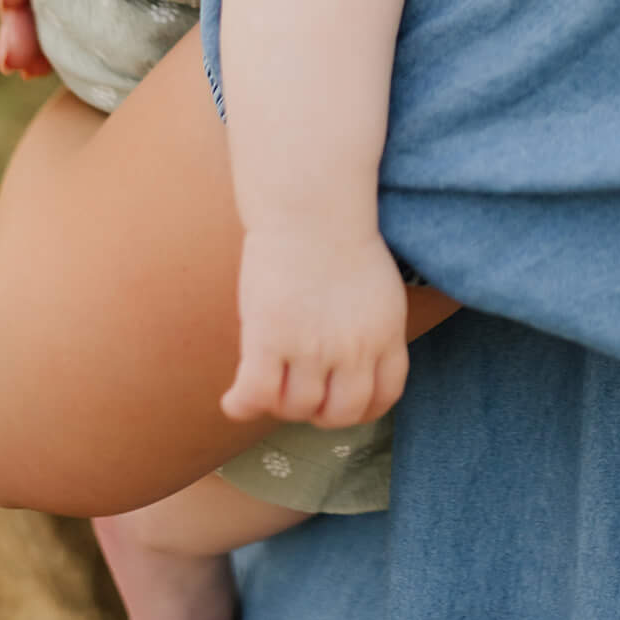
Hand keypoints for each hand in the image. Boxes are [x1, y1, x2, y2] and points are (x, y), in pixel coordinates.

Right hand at [221, 226, 409, 429]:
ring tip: (268, 382)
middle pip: (339, 414)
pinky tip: (234, 400)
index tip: (337, 399)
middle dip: (318, 413)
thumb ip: (372, 329)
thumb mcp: (378, 290)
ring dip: (279, 403)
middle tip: (300, 392)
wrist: (311, 205)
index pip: (382, 398)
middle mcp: (353, 349)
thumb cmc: (339, 236)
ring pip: (295, 408)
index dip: (358, 409)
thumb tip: (355, 359)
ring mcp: (311, 347)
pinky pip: (255, 395)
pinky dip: (242, 405)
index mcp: (385, 335)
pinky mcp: (269, 338)